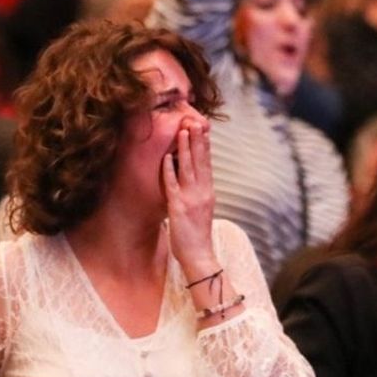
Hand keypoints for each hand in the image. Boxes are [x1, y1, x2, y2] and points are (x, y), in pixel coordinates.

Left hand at [163, 121, 216, 277]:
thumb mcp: (202, 209)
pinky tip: (168, 156)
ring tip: (183, 131)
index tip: (204, 129)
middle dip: (198, 140)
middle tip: (196, 121)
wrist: (199, 256)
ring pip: (188, 168)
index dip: (205, 146)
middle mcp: (202, 192)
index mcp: (208, 192)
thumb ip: (199, 193)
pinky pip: (173, 185)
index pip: (207, 164)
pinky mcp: (178, 207)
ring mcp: (191, 199)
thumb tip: (195, 179)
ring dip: (185, 148)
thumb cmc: (197, 235)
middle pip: (200, 161)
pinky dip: (170, 170)